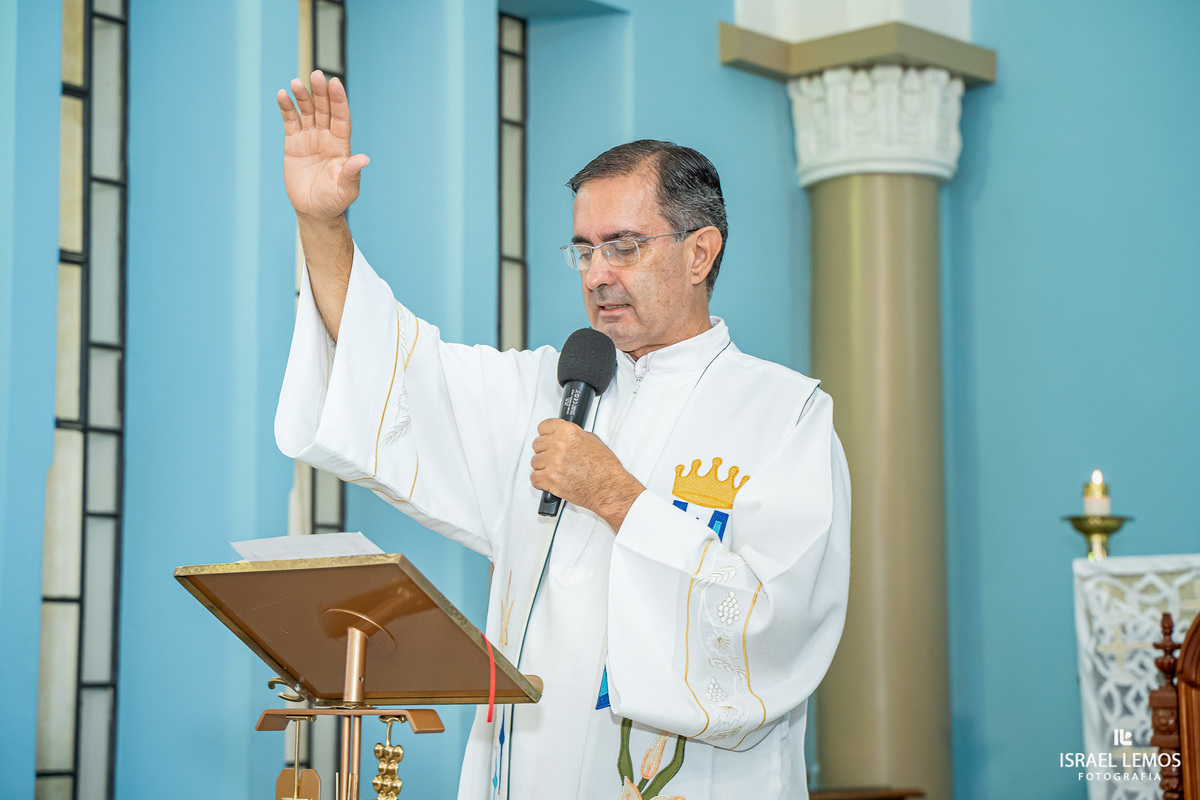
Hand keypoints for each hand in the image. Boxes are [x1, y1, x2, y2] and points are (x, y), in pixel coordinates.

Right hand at [276, 71, 368, 220]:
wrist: (314, 210)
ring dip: (302, 96)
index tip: (335, 83)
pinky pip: (290, 121)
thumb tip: (364, 159)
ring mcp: (310, 138)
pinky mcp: (293, 143)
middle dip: (321, 93)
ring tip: (295, 83)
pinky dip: (286, 108)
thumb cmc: (334, 201)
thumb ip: (352, 173)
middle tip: (317, 75)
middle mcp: (327, 137)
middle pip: (324, 109)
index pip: (341, 117)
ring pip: (306, 111)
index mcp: (341, 145)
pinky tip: (282, 95)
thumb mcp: (346, 189)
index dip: (338, 100)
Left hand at [530, 419, 644, 530]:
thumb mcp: (592, 440)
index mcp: (568, 432)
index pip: (543, 426)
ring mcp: (553, 462)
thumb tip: (564, 436)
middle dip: (545, 451)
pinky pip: (534, 477)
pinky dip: (540, 481)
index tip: (547, 438)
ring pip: (534, 461)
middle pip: (537, 444)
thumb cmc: (605, 468)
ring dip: (543, 466)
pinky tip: (549, 479)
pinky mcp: (549, 479)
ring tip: (556, 470)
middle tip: (555, 457)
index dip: (546, 434)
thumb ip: (574, 435)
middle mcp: (559, 445)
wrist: (608, 488)